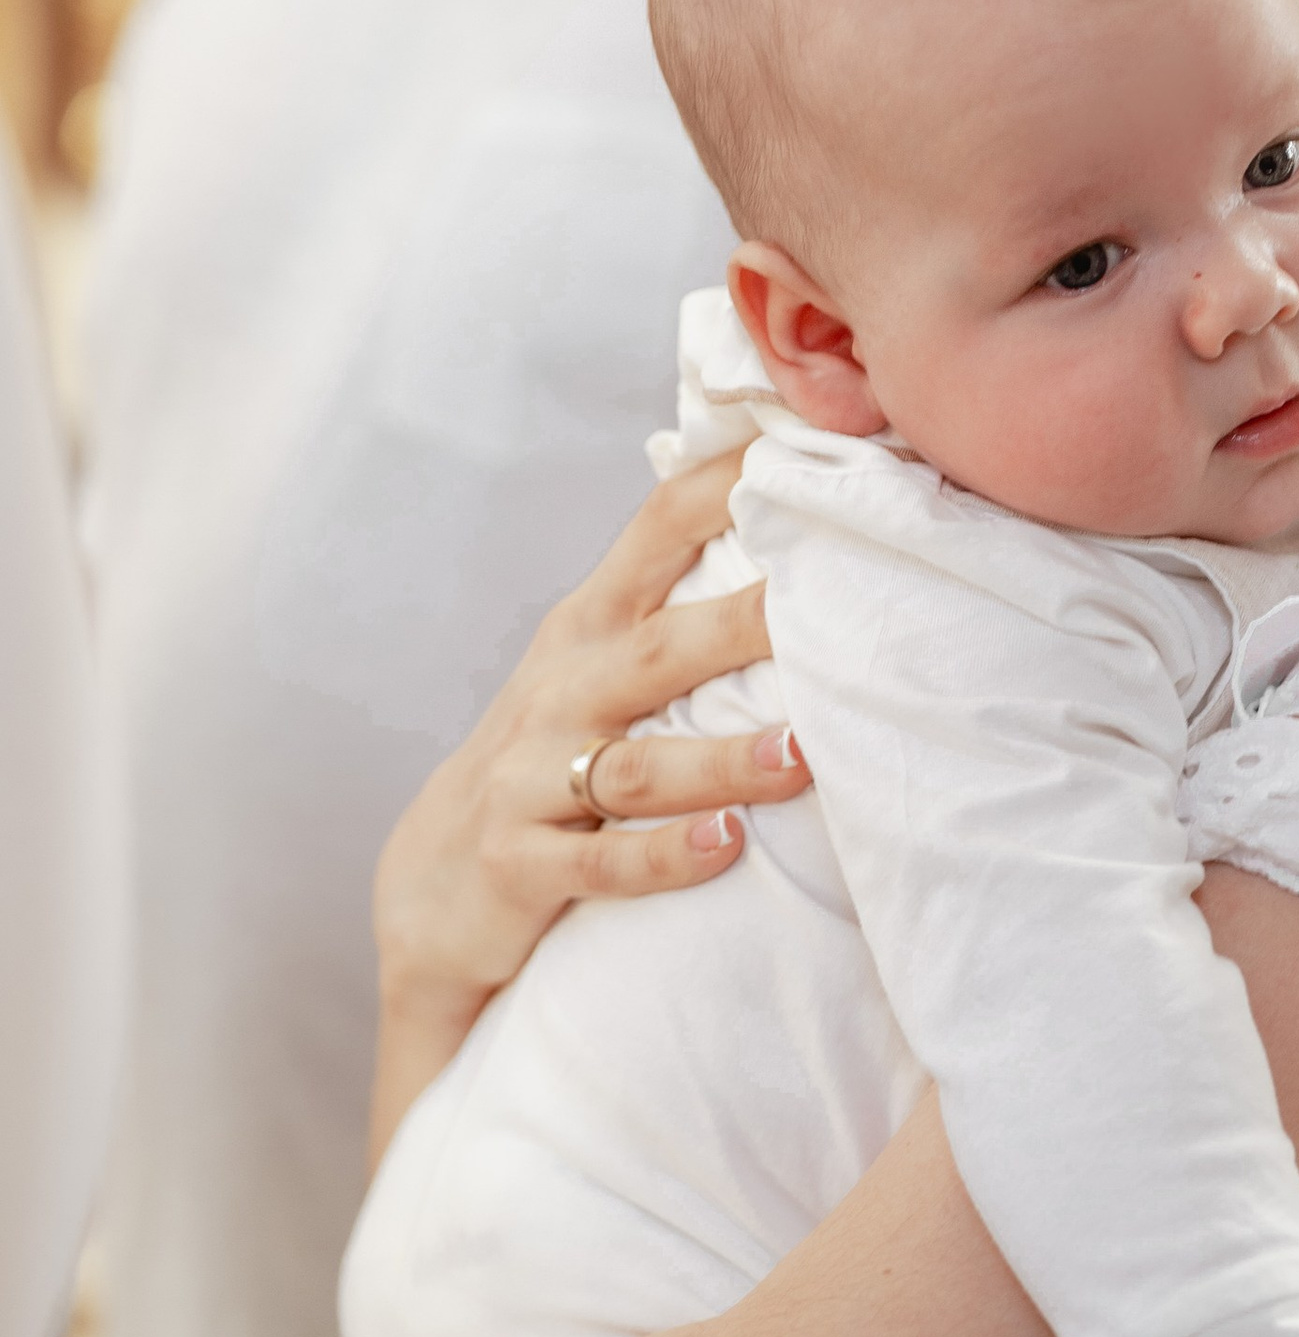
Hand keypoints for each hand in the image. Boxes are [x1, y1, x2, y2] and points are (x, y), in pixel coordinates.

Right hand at [368, 454, 811, 1147]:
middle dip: (743, 626)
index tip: (801, 443)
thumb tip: (786, 530)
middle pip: (660, 649)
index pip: (658, 531)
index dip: (725, 484)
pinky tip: (725, 846)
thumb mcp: (591, 670)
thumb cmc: (546, 763)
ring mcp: (531, 779)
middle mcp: (561, 691)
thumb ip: (674, 606)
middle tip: (829, 606)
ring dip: (723, 762)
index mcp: (590, 629)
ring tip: (800, 755)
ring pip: (637, 766)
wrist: (430, 893)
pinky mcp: (520, 865)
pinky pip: (602, 862)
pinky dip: (664, 856)